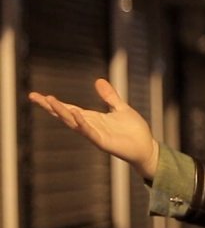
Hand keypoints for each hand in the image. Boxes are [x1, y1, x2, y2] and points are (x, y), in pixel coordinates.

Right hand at [28, 78, 158, 179]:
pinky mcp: (103, 142)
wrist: (146, 147)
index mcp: (92, 118)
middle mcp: (89, 126)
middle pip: (65, 115)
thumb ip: (109, 96)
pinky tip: (75, 114)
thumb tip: (98, 80)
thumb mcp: (120, 108)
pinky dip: (82, 123)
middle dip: (50, 106)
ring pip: (73, 122)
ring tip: (50, 100)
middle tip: (34, 97)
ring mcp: (94, 134)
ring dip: (62, 112)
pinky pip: (89, 132)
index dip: (54, 103)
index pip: (69, 108)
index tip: (37, 95)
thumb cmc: (134, 130)